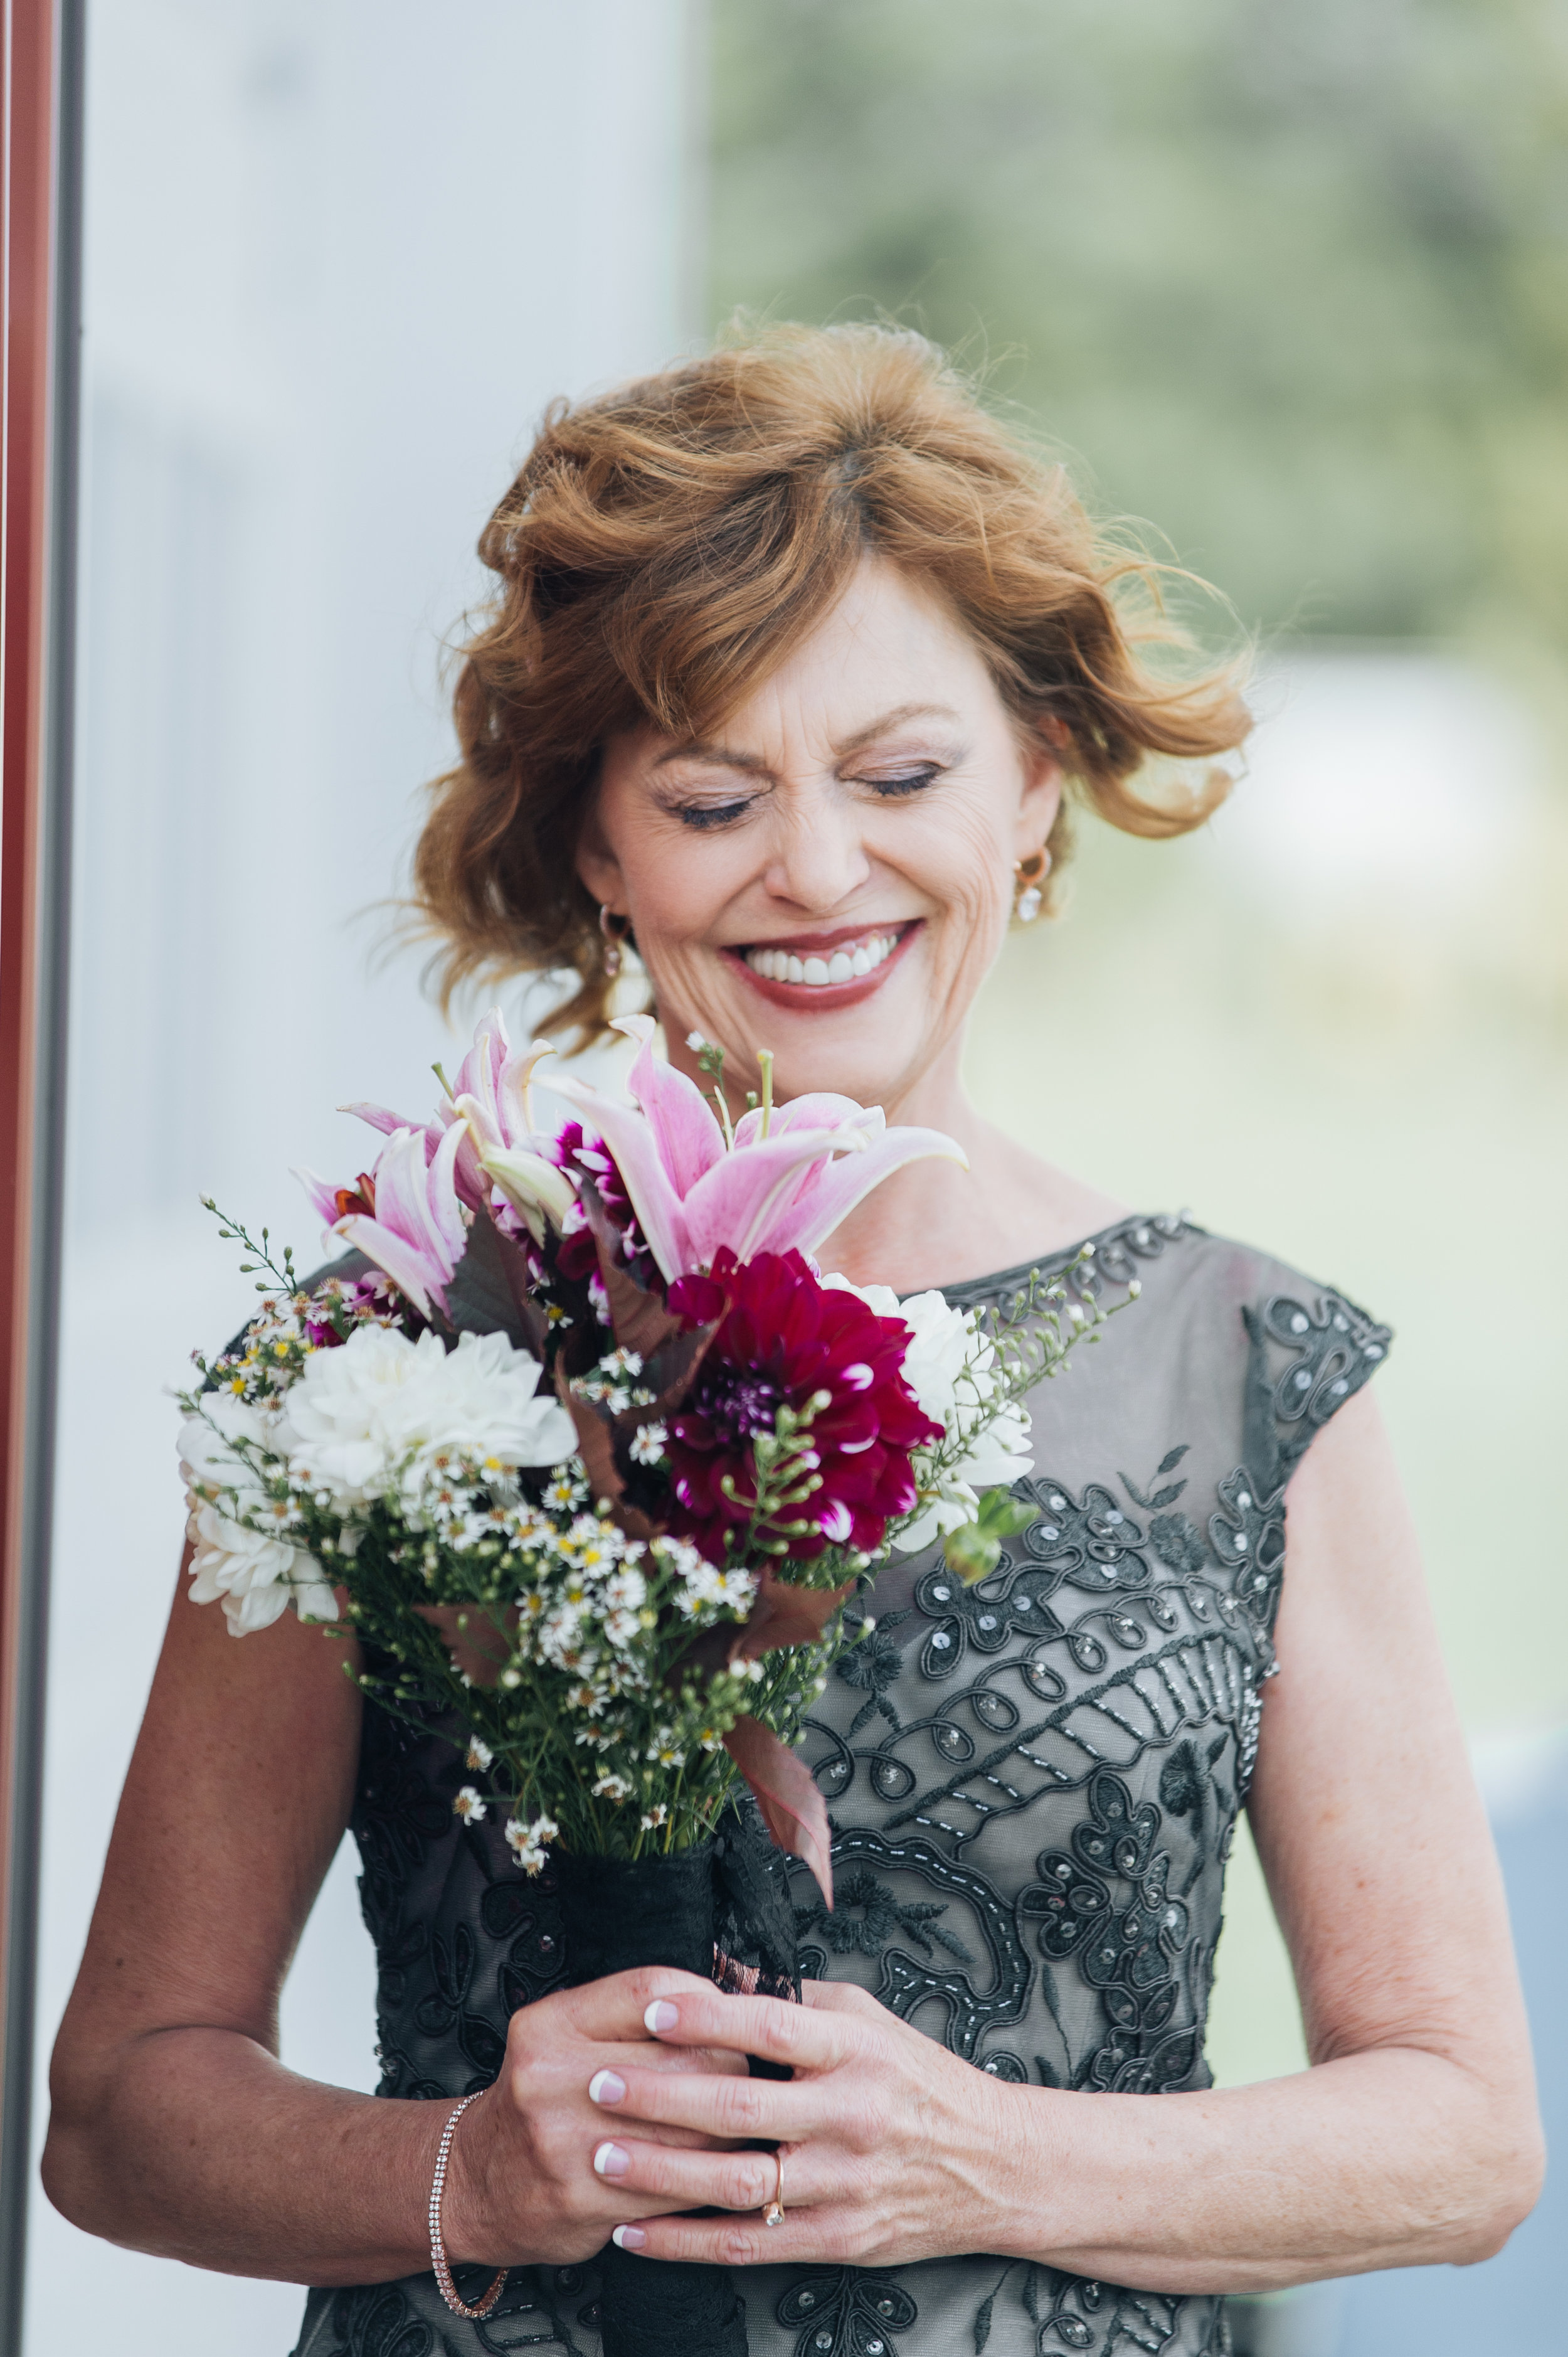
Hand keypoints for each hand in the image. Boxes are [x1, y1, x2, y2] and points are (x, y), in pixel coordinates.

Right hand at [440, 1967, 748, 2266]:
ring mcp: (564, 2143)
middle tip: (746, 2072)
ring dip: (727, 2128)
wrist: (474, 2180)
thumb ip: (627, 2011)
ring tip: (737, 2122)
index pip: (651, 1991)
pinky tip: (710, 2168)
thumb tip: (719, 2001)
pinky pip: (673, 2187)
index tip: (726, 2016)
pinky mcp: (582, 2200)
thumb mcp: (561, 2033)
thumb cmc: (538, 2099)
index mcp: (550, 2025)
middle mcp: (551, 2078)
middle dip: (729, 2066)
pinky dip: (704, 2177)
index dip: (704, 2001)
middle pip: (681, 2060)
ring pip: (687, 2129)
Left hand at [580, 1976, 1036, 2269]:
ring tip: (601, 2156)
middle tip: (599, 2085)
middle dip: (662, 2098)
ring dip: (662, 2173)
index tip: (651, 2010)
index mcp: (857, 2050)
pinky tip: (634, 2232)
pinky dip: (685, 2242)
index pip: (775, 2027)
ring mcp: (844, 2184)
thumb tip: (717, 1968)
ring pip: (739, 2184)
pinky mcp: (838, 2239)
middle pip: (744, 2108)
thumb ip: (797, 1998)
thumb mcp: (869, 2019)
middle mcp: (851, 2116)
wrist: (995, 2166)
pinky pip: (750, 2245)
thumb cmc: (919, 2081)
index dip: (711, 2017)